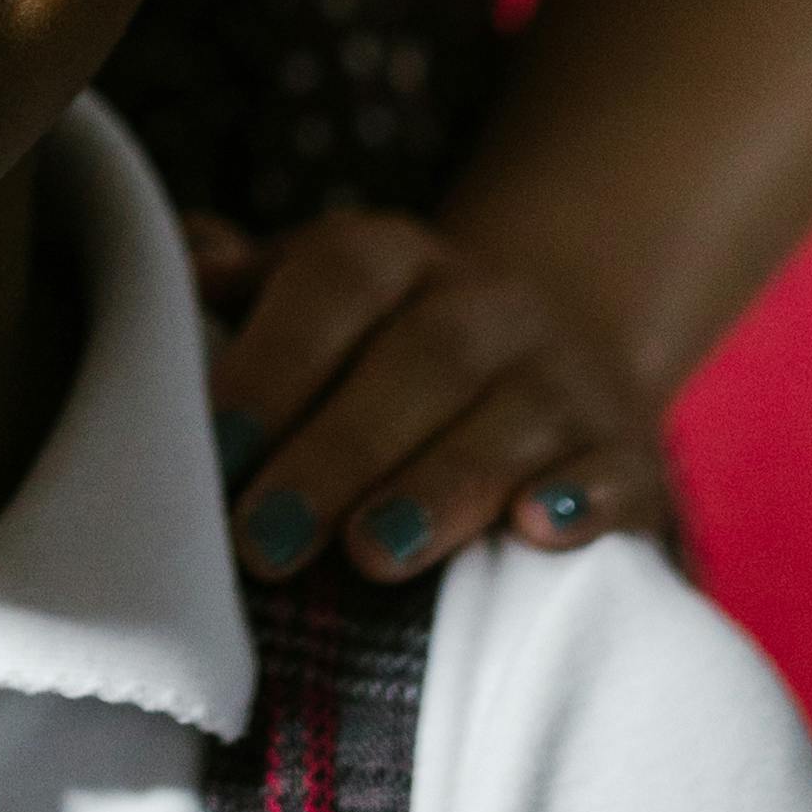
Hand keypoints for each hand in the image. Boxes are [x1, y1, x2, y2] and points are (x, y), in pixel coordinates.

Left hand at [188, 210, 671, 588]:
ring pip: (514, 415)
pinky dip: (586, 499)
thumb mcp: (303, 302)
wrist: (547, 359)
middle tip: (267, 540)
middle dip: (340, 451)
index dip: (275, 361)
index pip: (337, 282)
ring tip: (373, 553)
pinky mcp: (627, 453)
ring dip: (442, 485)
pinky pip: (616, 469)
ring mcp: (565, 375)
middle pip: (421, 360)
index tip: (220, 449)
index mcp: (391, 257)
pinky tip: (541, 532)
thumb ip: (238, 289)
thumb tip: (184, 261)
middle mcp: (487, 303)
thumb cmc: (374, 353)